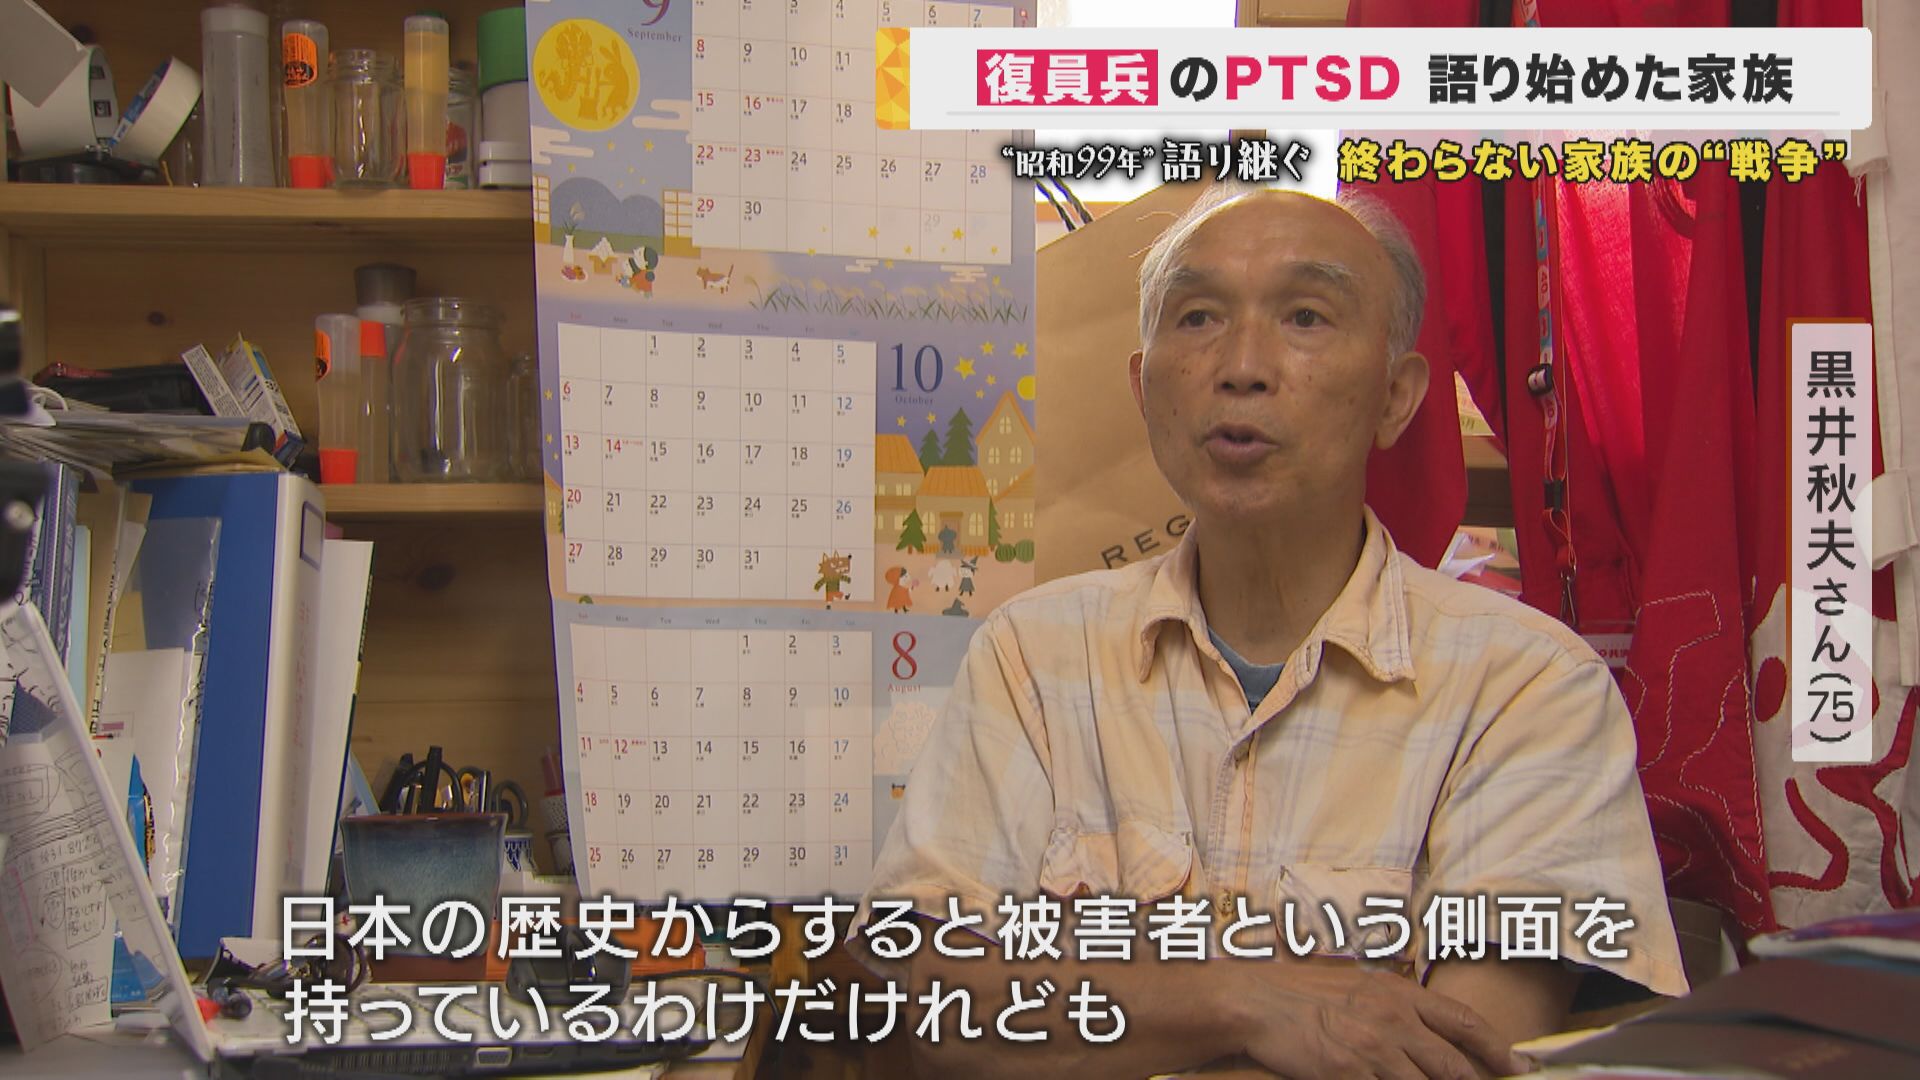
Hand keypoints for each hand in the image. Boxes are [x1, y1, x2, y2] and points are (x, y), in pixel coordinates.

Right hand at [1227, 964, 1529, 1079]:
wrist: (1255, 1002)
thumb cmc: (1300, 992)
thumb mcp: (1356, 985)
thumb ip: (1393, 1005)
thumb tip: (1422, 1028)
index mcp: (1398, 992)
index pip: (1464, 1021)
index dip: (1497, 1047)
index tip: (1519, 1064)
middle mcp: (1394, 1019)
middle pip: (1454, 1064)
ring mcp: (1373, 1049)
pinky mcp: (1350, 1073)